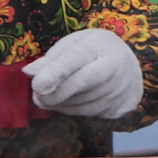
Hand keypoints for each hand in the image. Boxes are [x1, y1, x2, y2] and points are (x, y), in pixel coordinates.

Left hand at [25, 27, 143, 120]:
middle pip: (85, 82)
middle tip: (38, 97)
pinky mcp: (124, 104)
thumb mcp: (71, 45)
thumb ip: (51, 59)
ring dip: (63, 104)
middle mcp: (116, 65)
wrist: (127, 64)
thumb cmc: (91, 51)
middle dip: (57, 94)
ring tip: (51, 98)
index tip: (37, 85)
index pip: (78, 58)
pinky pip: (94, 113)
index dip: (57, 72)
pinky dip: (75, 110)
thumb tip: (30, 73)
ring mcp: (122, 87)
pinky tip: (68, 102)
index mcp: (99, 44)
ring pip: (87, 102)